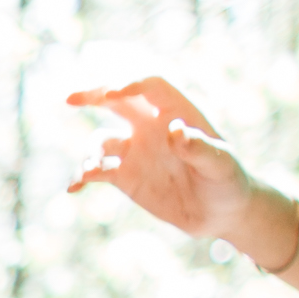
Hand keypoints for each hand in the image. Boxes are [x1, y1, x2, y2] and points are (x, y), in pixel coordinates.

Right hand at [65, 77, 293, 262]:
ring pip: (101, 139)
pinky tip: (74, 187)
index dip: (130, 85)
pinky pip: (97, 171)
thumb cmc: (227, 181)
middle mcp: (151, 126)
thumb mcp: (221, 165)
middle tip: (70, 99)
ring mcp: (136, 150)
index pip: (150, 87)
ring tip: (92, 169)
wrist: (221, 212)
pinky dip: (82, 176)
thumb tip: (174, 131)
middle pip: (116, 101)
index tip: (112, 93)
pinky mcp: (125, 176)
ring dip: (91, 151)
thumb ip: (199, 148)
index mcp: (177, 112)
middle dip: (93, 95)